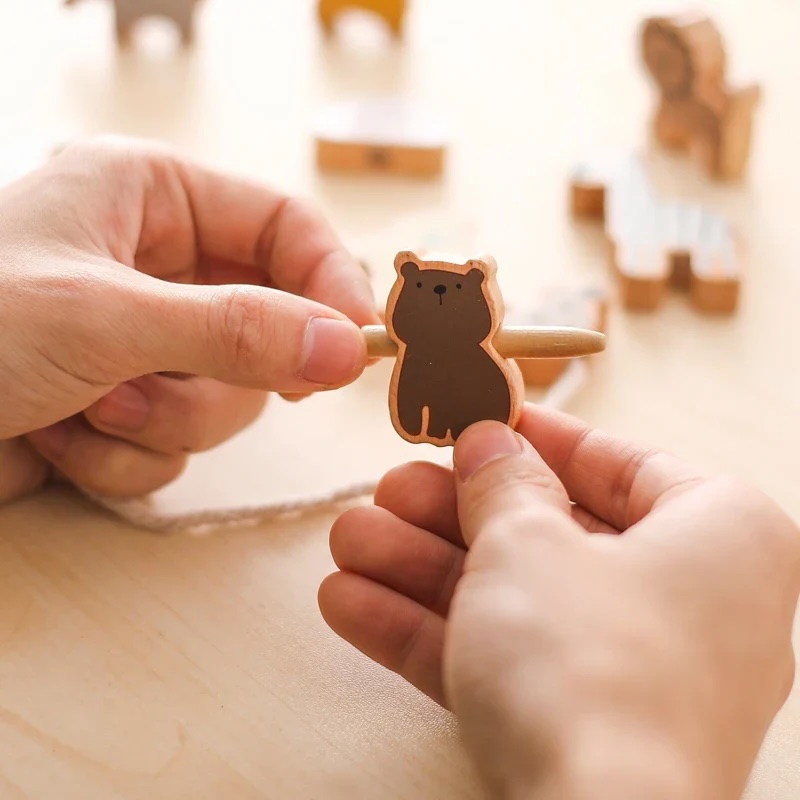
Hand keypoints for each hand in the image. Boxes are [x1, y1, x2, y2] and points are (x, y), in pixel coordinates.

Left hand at [0, 136, 377, 501]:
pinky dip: (124, 457)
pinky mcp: (128, 405)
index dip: (331, 285)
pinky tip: (59, 439)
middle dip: (212, 381)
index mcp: (153, 198)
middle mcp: (158, 267)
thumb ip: (237, 331)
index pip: (287, 228)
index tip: (360, 347)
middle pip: (266, 329)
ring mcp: (146, 341)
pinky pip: (178, 444)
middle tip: (153, 389)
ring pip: (227, 399)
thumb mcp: (105, 317)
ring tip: (84, 409)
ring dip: (159, 422)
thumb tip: (349, 350)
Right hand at [319, 406, 799, 798]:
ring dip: (420, 570)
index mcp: (716, 536)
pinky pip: (502, 659)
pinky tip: (347, 603)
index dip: (534, 436)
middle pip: (548, 534)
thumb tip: (489, 443)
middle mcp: (687, 602)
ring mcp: (633, 671)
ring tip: (347, 541)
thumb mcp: (530, 541)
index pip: (617, 462)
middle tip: (387, 487)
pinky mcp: (583, 728)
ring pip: (512, 598)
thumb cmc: (589, 662)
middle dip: (449, 512)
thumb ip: (503, 482)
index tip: (475, 418)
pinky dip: (427, 632)